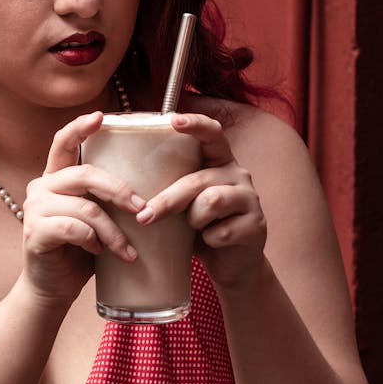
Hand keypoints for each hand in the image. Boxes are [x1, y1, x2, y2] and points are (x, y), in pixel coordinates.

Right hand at [20, 111, 145, 302]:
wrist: (52, 288)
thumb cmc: (79, 251)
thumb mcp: (95, 218)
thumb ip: (105, 199)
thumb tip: (153, 185)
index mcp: (56, 178)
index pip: (64, 143)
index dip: (81, 127)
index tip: (101, 116)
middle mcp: (41, 187)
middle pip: (86, 175)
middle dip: (120, 191)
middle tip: (143, 211)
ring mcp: (34, 209)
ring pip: (86, 208)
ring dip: (114, 232)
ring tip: (128, 251)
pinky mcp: (35, 232)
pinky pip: (75, 229)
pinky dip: (93, 242)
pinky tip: (98, 253)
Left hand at [136, 112, 266, 287]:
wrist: (230, 263)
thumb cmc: (199, 227)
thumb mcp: (185, 202)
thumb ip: (170, 186)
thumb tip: (126, 184)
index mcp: (220, 161)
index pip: (212, 133)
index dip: (194, 124)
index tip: (172, 120)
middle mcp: (239, 174)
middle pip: (197, 180)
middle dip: (168, 200)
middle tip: (144, 217)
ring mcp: (250, 198)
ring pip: (211, 202)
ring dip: (193, 221)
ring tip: (194, 230)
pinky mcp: (256, 225)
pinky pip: (221, 232)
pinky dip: (208, 241)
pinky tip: (212, 242)